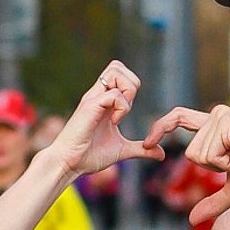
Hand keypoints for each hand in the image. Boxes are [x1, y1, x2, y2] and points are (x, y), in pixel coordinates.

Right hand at [51, 62, 155, 179]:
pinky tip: (115, 122)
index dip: (131, 88)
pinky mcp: (90, 106)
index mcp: (103, 101)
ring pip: (115, 71)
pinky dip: (122, 107)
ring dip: (127, 91)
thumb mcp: (121, 150)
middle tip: (127, 107)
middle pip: (117, 66)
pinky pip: (114, 94)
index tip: (127, 112)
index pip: (120, 74)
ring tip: (121, 113)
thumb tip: (161, 153)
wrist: (68, 164)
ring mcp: (93, 99)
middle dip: (131, 84)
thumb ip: (141, 149)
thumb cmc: (88, 156)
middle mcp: (97, 95)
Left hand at [153, 105, 229, 229]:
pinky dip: (229, 163)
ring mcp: (220, 117)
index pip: (180, 119)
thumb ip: (213, 202)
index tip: (148, 143)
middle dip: (215, 167)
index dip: (161, 127)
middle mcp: (216, 116)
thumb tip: (192, 220)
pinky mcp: (226, 123)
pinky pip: (211, 156)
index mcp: (216, 126)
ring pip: (199, 156)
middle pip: (191, 154)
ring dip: (224, 165)